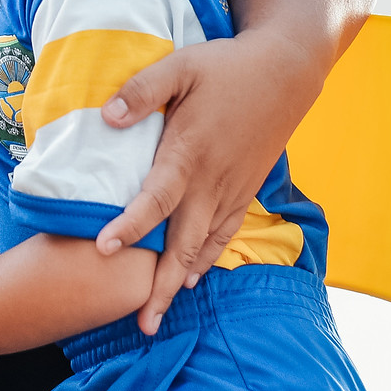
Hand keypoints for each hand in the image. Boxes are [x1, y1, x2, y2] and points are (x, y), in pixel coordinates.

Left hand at [94, 29, 325, 333]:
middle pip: (182, 243)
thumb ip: (142, 91)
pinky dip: (206, 260)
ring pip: (204, 248)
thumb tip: (106, 117)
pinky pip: (224, 235)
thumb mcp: (181, 66)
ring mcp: (232, 190)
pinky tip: (191, 277)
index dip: (130, 226)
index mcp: (190, 152)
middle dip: (159, 286)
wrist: (287, 73)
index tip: (103, 249)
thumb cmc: (227, 67)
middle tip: (142, 325)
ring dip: (181, 283)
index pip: (156, 199)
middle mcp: (211, 181)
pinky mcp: (245, 190)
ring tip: (160, 315)